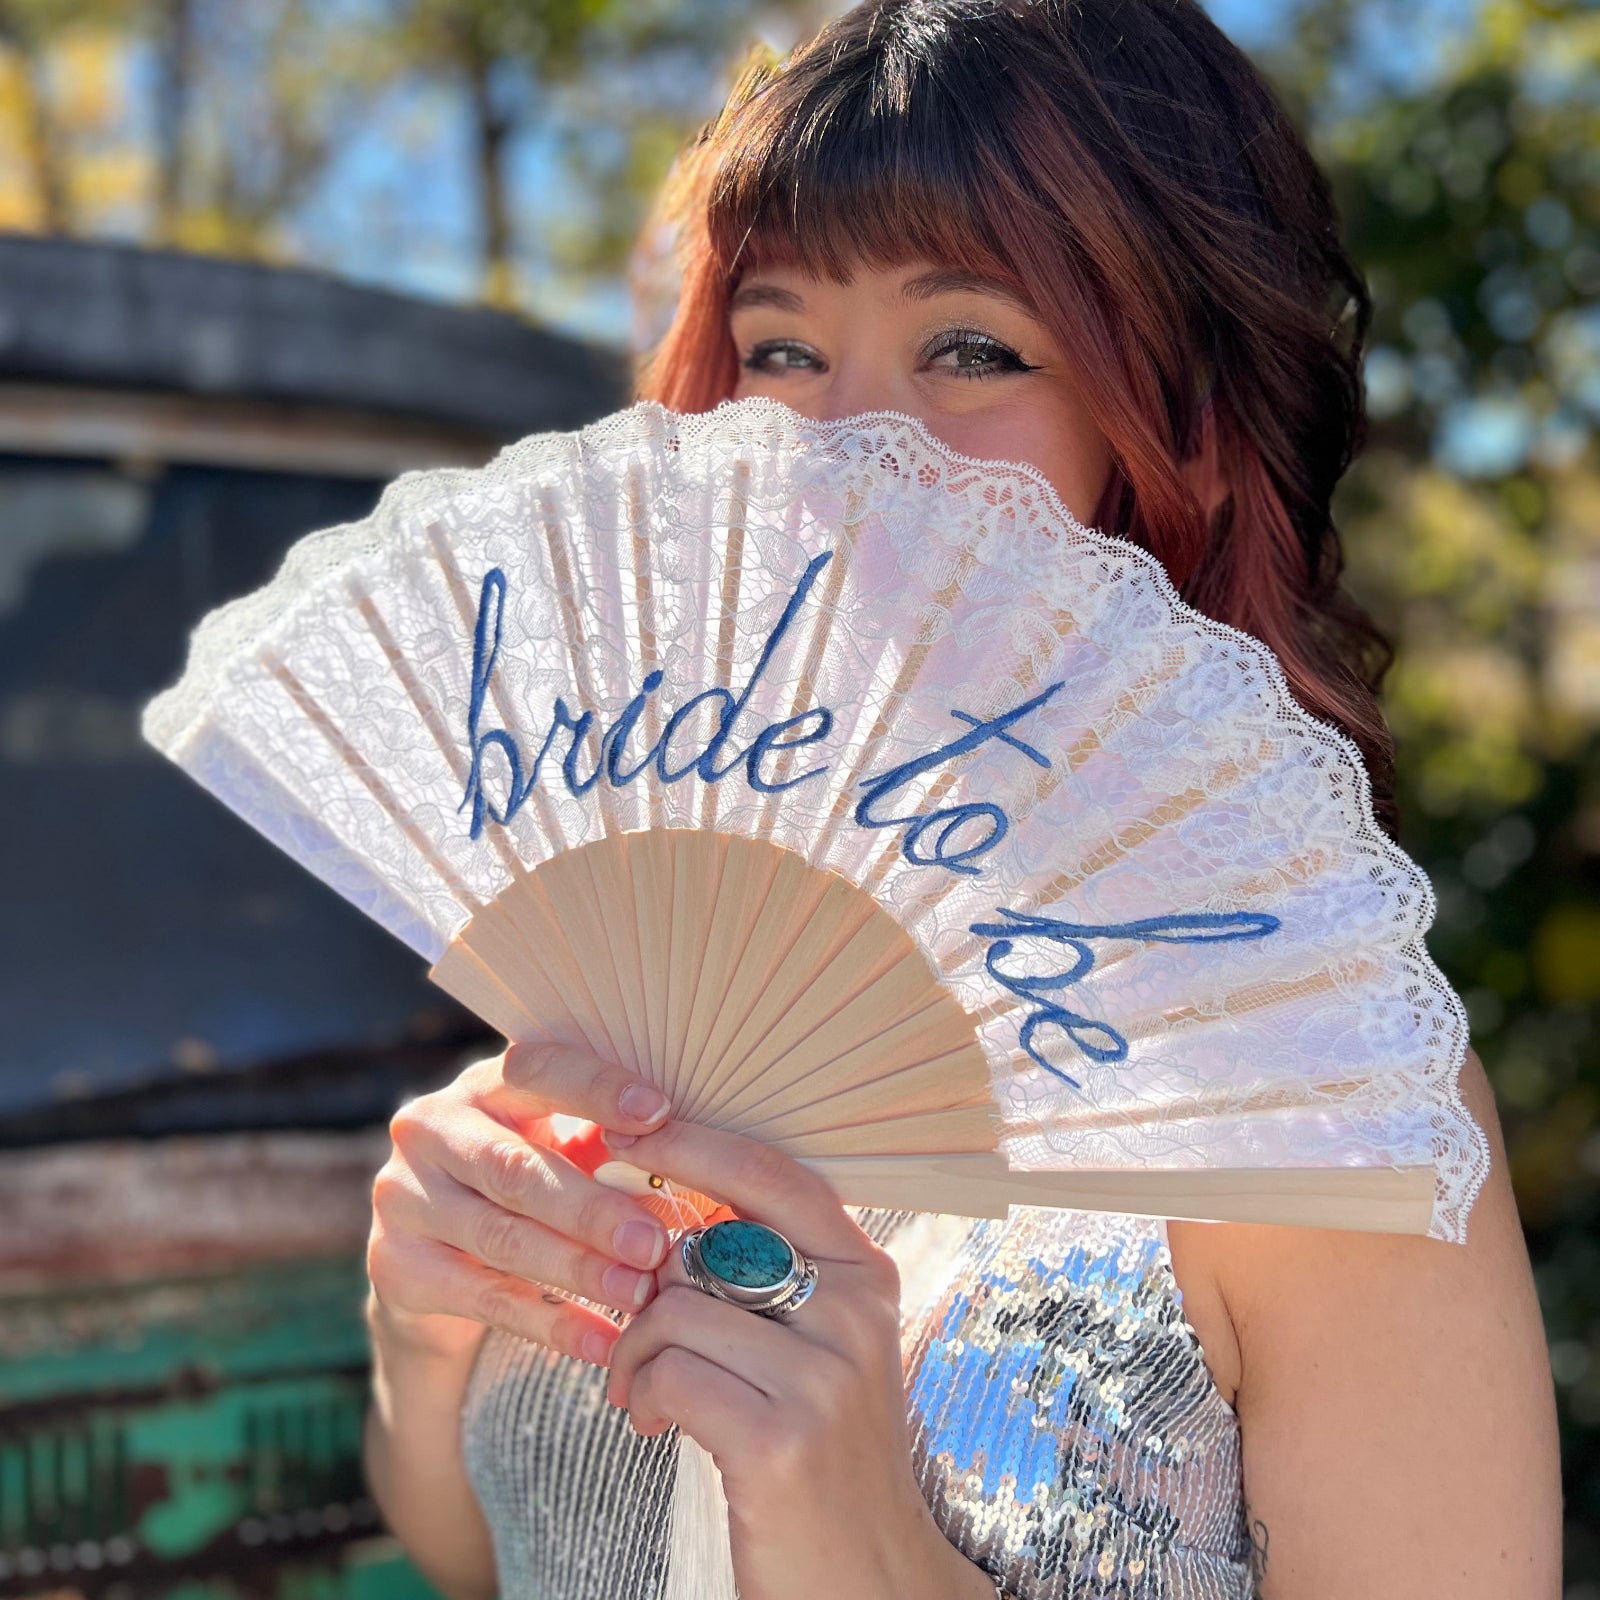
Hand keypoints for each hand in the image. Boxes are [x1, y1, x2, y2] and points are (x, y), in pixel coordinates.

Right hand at [366, 1043, 684, 1365]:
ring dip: (577, 1271)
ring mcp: (403, 1196)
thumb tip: (699, 1150)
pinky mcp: (395, 1264)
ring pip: (501, 1237)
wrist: (439, 1261)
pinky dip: (550, 1324)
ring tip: (638, 1294)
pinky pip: (483, 1299)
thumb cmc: (530, 1182)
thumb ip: (612, 1141)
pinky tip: (602, 1343)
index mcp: (483, 1084)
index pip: (536, 1069)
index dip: (596, 1090)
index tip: (660, 1114)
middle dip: (592, 1210)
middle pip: (516, 1169)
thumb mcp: (563, 1148)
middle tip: (654, 1243)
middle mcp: (431, 1127)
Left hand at [601, 1119, 996, 1599]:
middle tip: (632, 1338)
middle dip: (644, 1289)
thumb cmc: (823, 1453)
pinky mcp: (781, 1438)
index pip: (770, 1171)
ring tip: (641, 1393)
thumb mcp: (820, 1349)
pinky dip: (641, 1396)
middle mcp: (854, 1311)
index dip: (692, 1143)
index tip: (626, 1132)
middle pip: (703, 1246)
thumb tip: (670, 1209)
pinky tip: (653, 1424)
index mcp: (864, 1272)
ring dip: (632, 1355)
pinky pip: (670, 1374)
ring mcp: (823, 1375)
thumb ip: (768, 1277)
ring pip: (674, 1309)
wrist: (870, 1579)